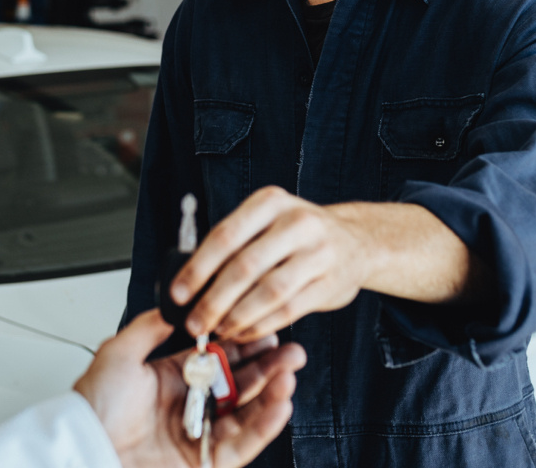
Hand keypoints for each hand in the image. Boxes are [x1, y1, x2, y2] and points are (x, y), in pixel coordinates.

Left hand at [74, 309, 305, 467]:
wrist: (85, 446)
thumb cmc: (94, 407)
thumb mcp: (119, 352)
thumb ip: (150, 326)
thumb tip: (174, 303)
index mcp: (172, 380)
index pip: (220, 359)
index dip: (246, 346)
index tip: (266, 331)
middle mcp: (190, 406)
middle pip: (241, 385)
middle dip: (269, 367)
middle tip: (291, 352)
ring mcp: (200, 435)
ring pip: (247, 413)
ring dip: (272, 393)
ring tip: (288, 374)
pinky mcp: (206, 463)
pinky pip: (243, 444)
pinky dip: (265, 425)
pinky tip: (280, 404)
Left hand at [171, 187, 368, 343]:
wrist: (358, 241)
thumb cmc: (298, 234)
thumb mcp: (268, 220)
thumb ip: (234, 244)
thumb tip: (189, 282)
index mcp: (270, 202)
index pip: (225, 236)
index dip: (198, 268)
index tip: (177, 294)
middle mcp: (296, 223)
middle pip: (245, 267)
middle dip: (213, 300)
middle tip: (194, 324)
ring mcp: (317, 253)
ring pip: (268, 292)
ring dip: (237, 317)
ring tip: (217, 331)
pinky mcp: (329, 283)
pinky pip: (288, 311)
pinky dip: (261, 325)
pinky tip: (243, 333)